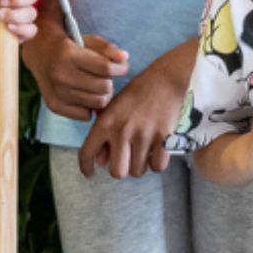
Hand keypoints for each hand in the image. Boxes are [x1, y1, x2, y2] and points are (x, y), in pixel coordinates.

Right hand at [24, 24, 129, 120]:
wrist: (40, 53)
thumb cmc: (71, 46)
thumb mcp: (89, 41)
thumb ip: (108, 49)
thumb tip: (125, 59)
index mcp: (69, 55)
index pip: (105, 68)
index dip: (120, 68)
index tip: (121, 68)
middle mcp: (60, 75)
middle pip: (104, 88)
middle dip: (109, 82)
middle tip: (104, 77)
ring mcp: (56, 92)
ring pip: (97, 103)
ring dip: (101, 95)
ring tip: (95, 86)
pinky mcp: (54, 106)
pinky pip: (85, 115)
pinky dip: (89, 107)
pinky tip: (83, 95)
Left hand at [79, 59, 183, 179]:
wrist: (167, 79)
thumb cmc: (139, 93)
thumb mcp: (114, 108)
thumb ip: (104, 134)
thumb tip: (100, 162)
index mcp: (106, 122)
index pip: (87, 153)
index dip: (86, 167)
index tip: (90, 174)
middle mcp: (122, 131)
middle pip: (117, 172)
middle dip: (123, 168)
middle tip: (128, 159)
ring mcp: (144, 135)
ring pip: (138, 171)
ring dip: (141, 165)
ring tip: (144, 150)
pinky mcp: (164, 138)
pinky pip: (157, 166)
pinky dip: (157, 163)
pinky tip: (157, 151)